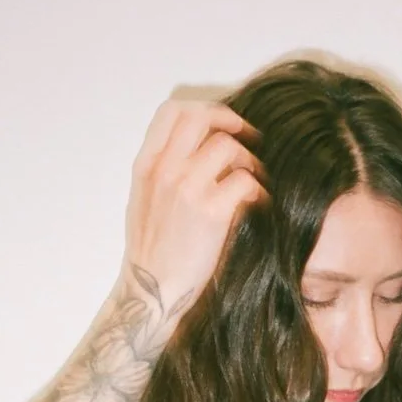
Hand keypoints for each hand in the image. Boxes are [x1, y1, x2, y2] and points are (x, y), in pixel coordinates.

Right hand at [119, 99, 267, 328]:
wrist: (152, 292)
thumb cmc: (152, 252)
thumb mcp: (143, 201)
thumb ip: (163, 171)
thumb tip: (195, 150)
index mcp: (146, 166)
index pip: (171, 112)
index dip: (203, 109)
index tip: (221, 124)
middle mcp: (164, 171)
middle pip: (201, 118)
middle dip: (232, 123)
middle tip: (250, 139)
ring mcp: (186, 188)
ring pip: (227, 147)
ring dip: (249, 161)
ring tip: (255, 181)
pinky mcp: (210, 211)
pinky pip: (245, 180)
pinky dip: (258, 190)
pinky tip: (258, 204)